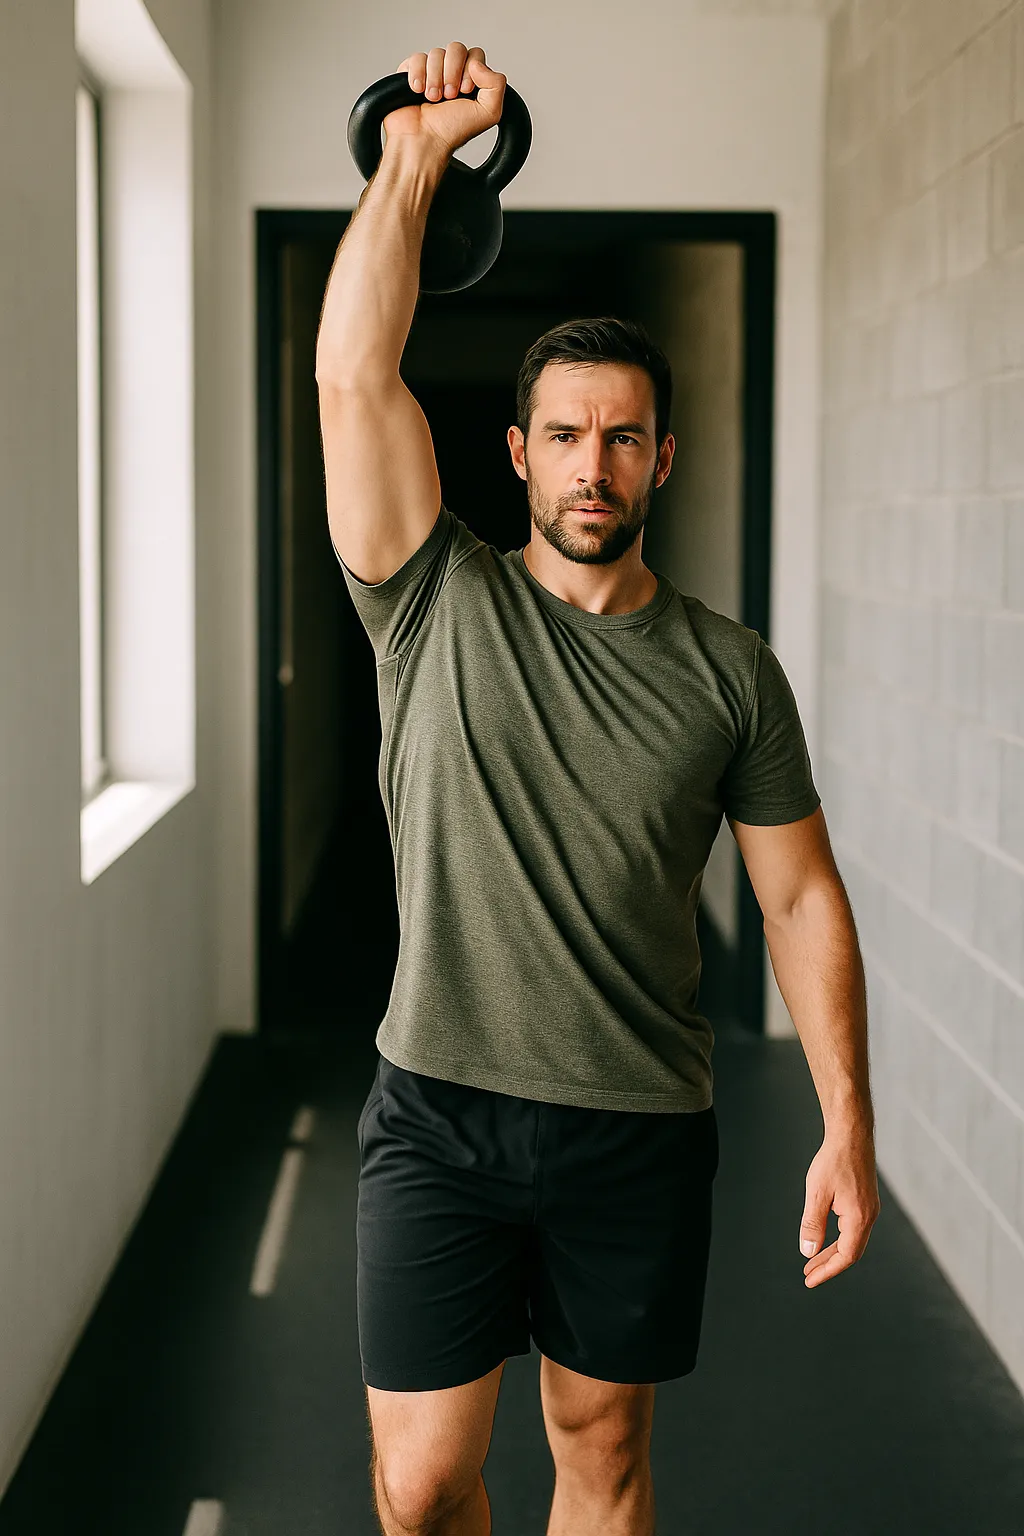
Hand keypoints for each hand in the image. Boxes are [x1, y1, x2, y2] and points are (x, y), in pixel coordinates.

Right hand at [386, 43, 505, 159]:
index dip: (471, 69)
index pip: (475, 54)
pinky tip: (418, 91)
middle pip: (456, 48)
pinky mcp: (412, 73)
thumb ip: (497, 84)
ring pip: (436, 53)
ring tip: (433, 99)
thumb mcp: (489, 113)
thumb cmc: (452, 131)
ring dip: (435, 78)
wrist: (424, 141)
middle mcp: (452, 74)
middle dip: (452, 72)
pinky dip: (418, 74)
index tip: (465, 92)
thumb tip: (477, 63)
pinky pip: (417, 58)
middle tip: (449, 95)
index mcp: (471, 80)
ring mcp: (432, 72)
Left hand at [799, 1122, 880, 1287]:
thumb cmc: (834, 1160)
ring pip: (852, 1240)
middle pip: (850, 1251)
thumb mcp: (817, 1193)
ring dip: (832, 1252)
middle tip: (808, 1274)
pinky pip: (853, 1228)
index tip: (809, 1279)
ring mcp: (869, 1208)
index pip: (845, 1256)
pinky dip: (838, 1238)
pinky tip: (825, 1238)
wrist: (851, 1134)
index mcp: (859, 1218)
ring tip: (813, 1260)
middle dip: (828, 1264)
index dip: (827, 1270)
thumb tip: (808, 1252)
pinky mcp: (865, 1201)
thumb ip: (812, 1224)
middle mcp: (869, 1216)